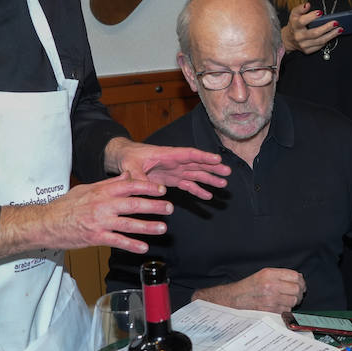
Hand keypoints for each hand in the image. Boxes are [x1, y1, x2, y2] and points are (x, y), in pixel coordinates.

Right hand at [0, 175, 173, 258]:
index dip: (148, 187)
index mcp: (101, 191)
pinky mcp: (96, 237)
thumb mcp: (86, 189)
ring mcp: (100, 222)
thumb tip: (127, 176)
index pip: (129, 186)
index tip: (161, 189)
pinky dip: (132, 244)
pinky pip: (118, 241)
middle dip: (154, 206)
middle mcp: (103, 205)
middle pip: (134, 204)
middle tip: (169, 208)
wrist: (46, 223)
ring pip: (129, 223)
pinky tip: (144, 247)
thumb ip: (108, 184)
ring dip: (148, 226)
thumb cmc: (65, 206)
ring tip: (163, 228)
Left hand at [106, 138, 228, 199]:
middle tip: (227, 172)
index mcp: (168, 155)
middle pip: (198, 164)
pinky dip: (198, 190)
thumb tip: (153, 191)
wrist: (124, 159)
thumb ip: (140, 177)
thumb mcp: (131, 166)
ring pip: (196, 174)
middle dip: (213, 168)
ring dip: (209, 179)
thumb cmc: (128, 158)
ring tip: (223, 184)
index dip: (204, 157)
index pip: (189, 154)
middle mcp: (175, 162)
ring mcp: (175, 171)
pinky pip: (188, 185)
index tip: (217, 160)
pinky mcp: (173, 179)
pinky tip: (208, 196)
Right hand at [193, 268, 305, 312]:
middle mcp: (270, 286)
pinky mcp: (270, 311)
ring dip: (293, 301)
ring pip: (293, 301)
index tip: (300, 284)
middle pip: (297, 289)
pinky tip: (279, 306)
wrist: (235, 299)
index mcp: (269, 274)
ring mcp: (270, 300)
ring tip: (287, 300)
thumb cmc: (250, 287)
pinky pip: (286, 310)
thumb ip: (280, 275)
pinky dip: (285, 309)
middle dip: (299, 292)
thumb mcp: (263, 274)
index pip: (295, 276)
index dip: (301, 281)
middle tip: (297, 294)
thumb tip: (299, 279)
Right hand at [284, 2, 340, 54]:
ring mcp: (303, 45)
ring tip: (339, 29)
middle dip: (326, 28)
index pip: (303, 21)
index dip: (311, 16)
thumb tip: (308, 5)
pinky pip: (320, 46)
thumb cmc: (294, 24)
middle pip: (314, 33)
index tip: (321, 12)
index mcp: (295, 25)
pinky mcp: (307, 51)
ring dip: (331, 35)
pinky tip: (333, 35)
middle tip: (336, 23)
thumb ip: (301, 8)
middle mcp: (299, 36)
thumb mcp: (294, 14)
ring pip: (320, 41)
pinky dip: (327, 40)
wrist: (288, 39)